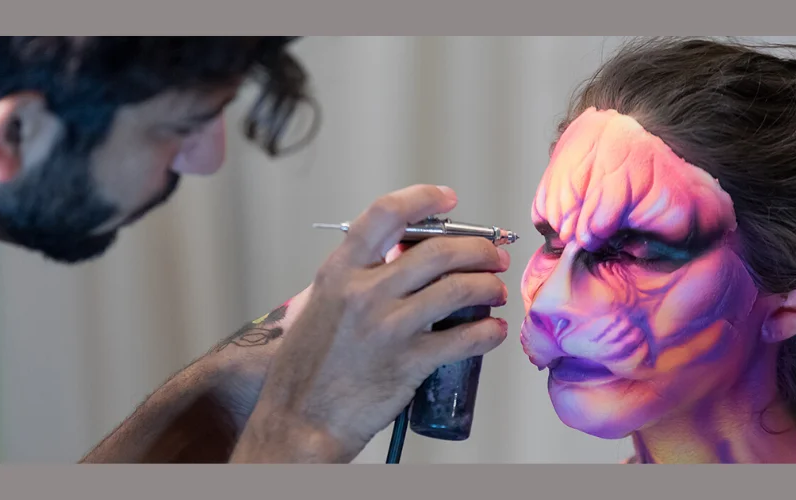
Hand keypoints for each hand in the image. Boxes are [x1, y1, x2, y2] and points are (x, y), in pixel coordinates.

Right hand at [231, 184, 510, 462]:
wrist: (299, 420)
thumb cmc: (308, 368)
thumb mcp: (319, 306)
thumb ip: (354, 278)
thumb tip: (394, 257)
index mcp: (339, 272)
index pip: (385, 214)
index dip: (423, 199)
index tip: (448, 199)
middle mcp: (363, 292)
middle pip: (438, 251)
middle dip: (477, 249)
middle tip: (493, 255)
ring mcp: (388, 327)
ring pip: (458, 289)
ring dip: (488, 286)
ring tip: (496, 291)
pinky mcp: (409, 362)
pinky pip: (464, 338)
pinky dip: (487, 332)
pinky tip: (492, 330)